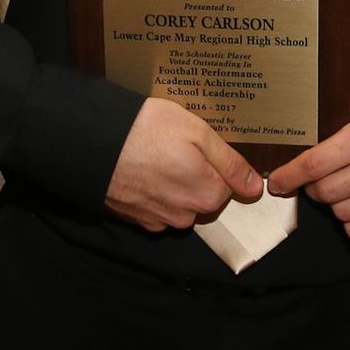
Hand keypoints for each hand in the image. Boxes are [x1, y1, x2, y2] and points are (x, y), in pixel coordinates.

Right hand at [105, 98, 262, 232]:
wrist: (93, 141)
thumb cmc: (146, 129)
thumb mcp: (198, 132)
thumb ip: (230, 162)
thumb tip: (256, 187)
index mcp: (207, 194)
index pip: (228, 185)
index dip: (213, 162)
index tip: (196, 146)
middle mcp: (186, 215)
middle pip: (204, 196)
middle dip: (195, 175)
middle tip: (174, 147)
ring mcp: (159, 220)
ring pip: (180, 204)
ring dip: (173, 185)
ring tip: (155, 156)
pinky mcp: (137, 219)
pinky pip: (157, 208)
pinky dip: (153, 193)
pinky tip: (142, 170)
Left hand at [267, 105, 349, 239]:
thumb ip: (335, 125)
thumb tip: (291, 140)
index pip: (316, 163)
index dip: (290, 174)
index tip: (277, 181)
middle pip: (324, 191)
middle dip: (314, 188)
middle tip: (320, 181)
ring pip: (339, 213)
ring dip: (336, 204)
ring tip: (349, 189)